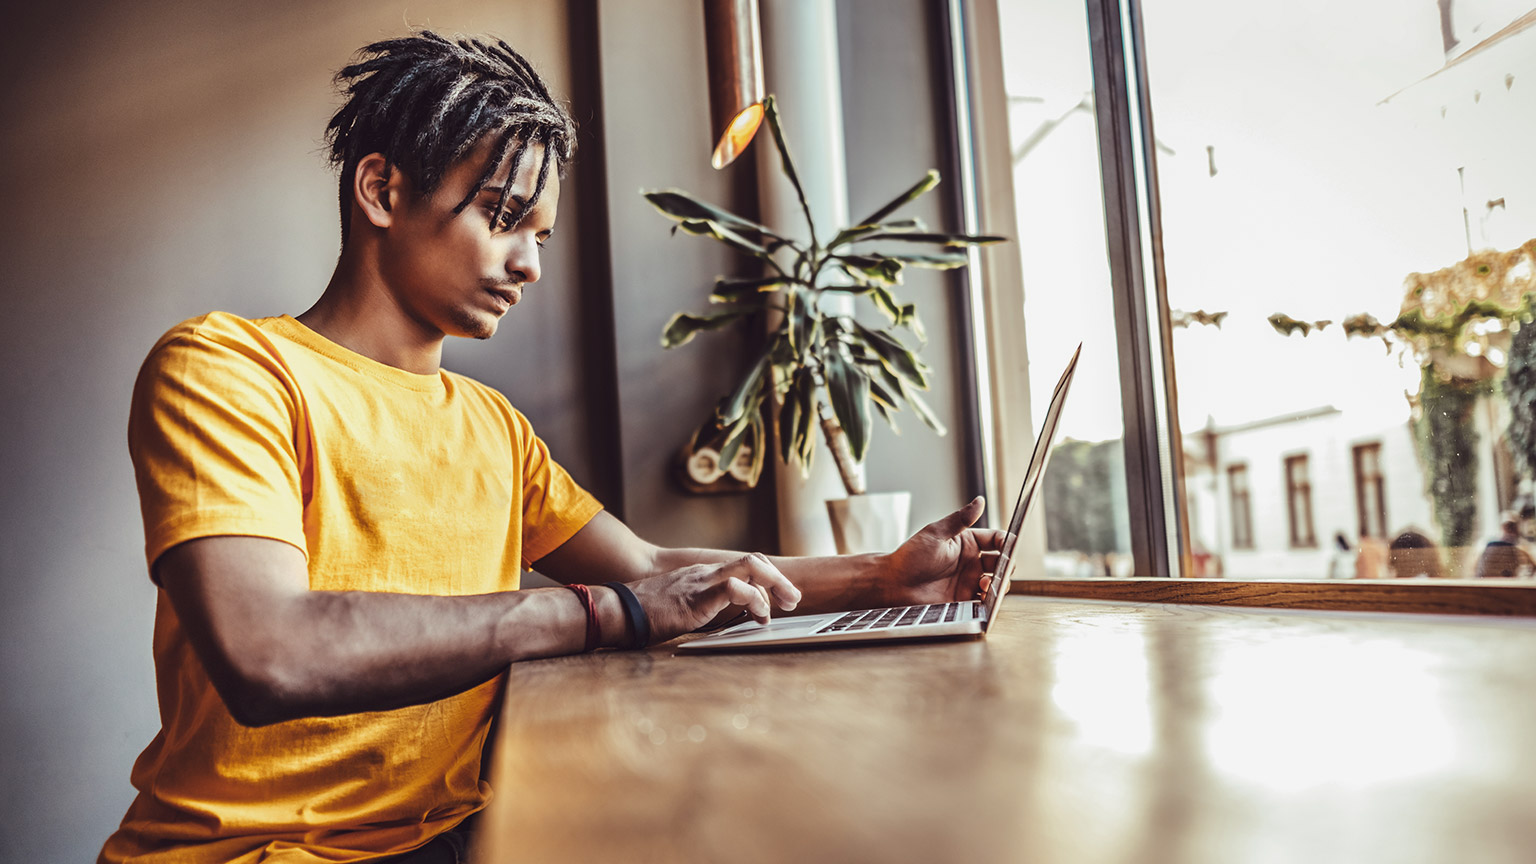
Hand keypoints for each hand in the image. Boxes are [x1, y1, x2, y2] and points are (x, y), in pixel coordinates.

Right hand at [626, 553, 802, 643]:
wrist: (617, 611)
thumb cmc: (643, 615)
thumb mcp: (680, 609)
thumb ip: (702, 611)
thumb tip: (724, 624)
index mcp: (702, 576)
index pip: (744, 564)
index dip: (767, 577)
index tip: (779, 598)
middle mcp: (705, 573)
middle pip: (753, 560)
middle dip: (778, 578)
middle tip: (792, 599)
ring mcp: (701, 582)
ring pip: (750, 566)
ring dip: (774, 584)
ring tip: (785, 604)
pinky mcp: (697, 597)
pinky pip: (733, 588)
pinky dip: (754, 598)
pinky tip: (760, 614)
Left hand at [883, 497, 1006, 605]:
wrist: (893, 584)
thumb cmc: (910, 557)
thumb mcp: (936, 534)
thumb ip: (960, 519)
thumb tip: (980, 500)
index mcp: (966, 543)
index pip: (995, 540)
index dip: (1006, 542)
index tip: (1010, 546)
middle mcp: (971, 562)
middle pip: (1001, 562)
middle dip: (1007, 564)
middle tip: (1003, 567)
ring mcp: (968, 582)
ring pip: (997, 582)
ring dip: (1000, 583)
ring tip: (987, 583)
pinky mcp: (964, 600)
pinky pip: (985, 601)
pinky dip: (991, 600)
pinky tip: (984, 596)